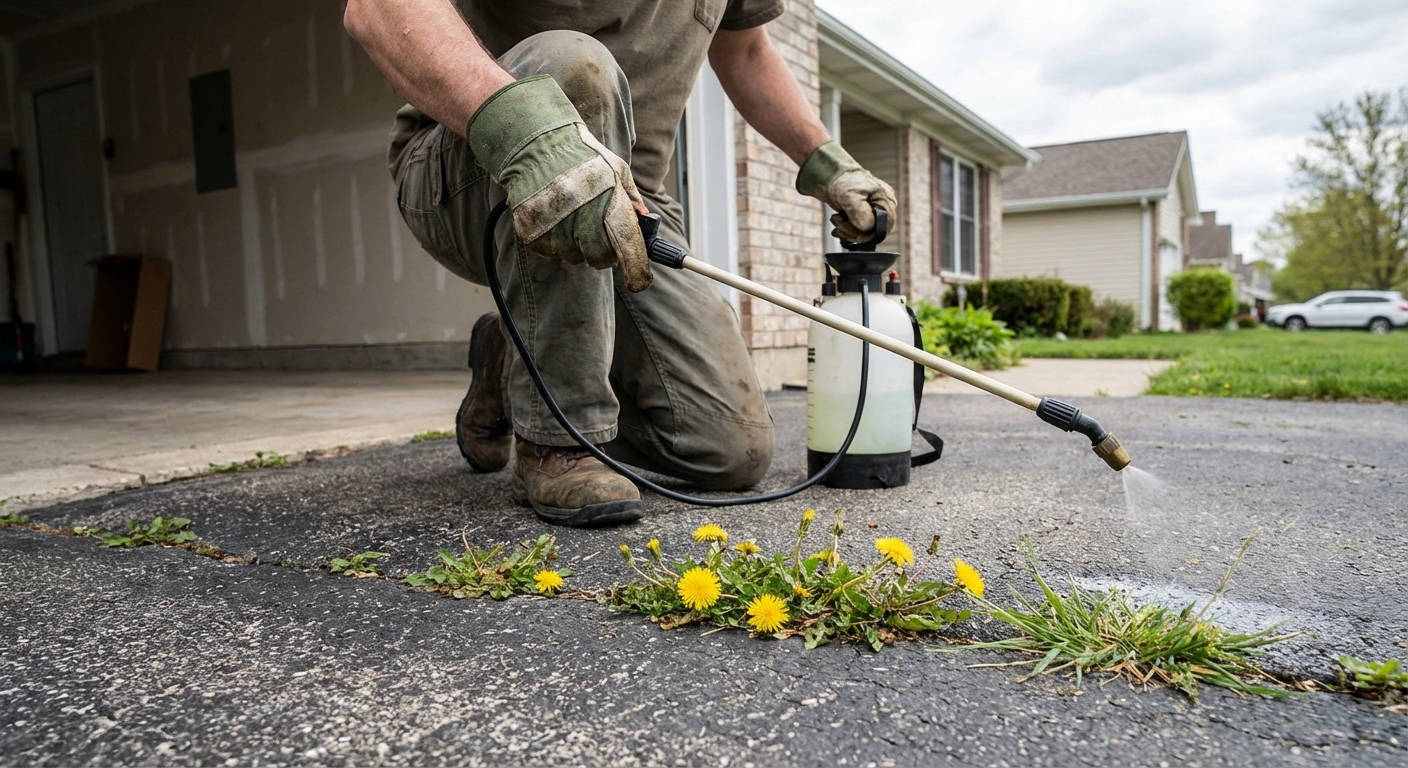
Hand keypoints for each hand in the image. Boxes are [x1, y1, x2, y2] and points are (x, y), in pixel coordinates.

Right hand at [467, 76, 651, 291]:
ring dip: (576, 245)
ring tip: (571, 216)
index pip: (628, 248)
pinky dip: (553, 241)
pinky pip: (548, 251)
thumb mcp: (615, 168)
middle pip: (599, 259)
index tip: (639, 280)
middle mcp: (581, 215)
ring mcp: (554, 225)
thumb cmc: (581, 156)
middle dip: (604, 254)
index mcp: (609, 201)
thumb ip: (631, 198)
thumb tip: (645, 223)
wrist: (536, 142)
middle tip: (599, 235)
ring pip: (572, 257)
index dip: (637, 271)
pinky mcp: (531, 229)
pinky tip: (554, 217)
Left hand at [795, 141, 897, 242]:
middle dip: (853, 232)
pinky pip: (859, 231)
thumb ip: (861, 213)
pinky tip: (837, 226)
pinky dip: (846, 232)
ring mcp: (874, 211)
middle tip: (837, 220)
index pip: (883, 227)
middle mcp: (883, 207)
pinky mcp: (863, 215)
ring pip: (865, 234)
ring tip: (835, 219)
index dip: (865, 232)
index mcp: (886, 200)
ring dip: (847, 231)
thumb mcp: (850, 196)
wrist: (828, 174)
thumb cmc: (841, 182)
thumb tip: (867, 228)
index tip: (846, 223)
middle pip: (874, 232)